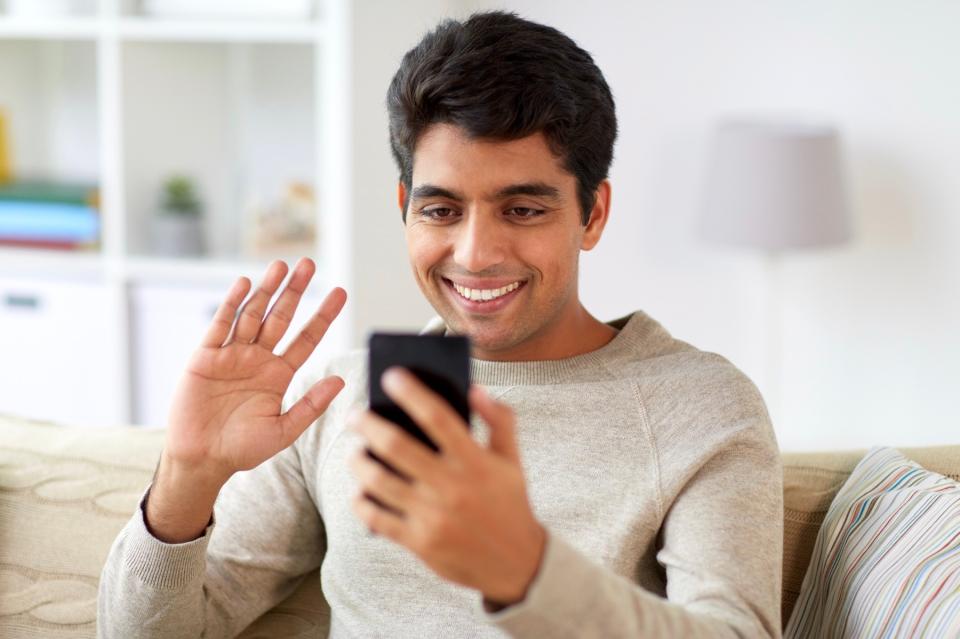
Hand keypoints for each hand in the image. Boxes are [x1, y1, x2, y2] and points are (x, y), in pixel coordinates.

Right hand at [163, 257, 346, 484]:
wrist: (202, 460)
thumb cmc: (243, 449)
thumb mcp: (284, 430)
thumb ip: (311, 405)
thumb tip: (339, 381)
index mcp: (279, 374)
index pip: (307, 338)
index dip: (323, 315)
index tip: (341, 292)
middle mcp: (258, 359)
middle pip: (281, 317)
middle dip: (294, 291)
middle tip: (309, 264)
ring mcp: (232, 355)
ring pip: (252, 315)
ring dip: (266, 290)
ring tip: (280, 266)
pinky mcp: (205, 357)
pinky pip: (220, 326)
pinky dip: (231, 305)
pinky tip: (244, 284)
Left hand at [348, 368, 545, 606]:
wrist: (517, 564)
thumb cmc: (510, 503)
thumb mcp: (512, 460)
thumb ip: (500, 420)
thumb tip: (475, 389)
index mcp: (475, 462)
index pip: (438, 417)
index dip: (412, 392)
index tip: (391, 376)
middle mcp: (452, 487)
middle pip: (397, 446)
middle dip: (368, 424)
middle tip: (353, 414)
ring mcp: (433, 517)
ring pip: (379, 481)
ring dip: (358, 461)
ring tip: (354, 450)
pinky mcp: (419, 542)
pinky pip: (377, 517)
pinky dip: (361, 500)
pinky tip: (359, 488)